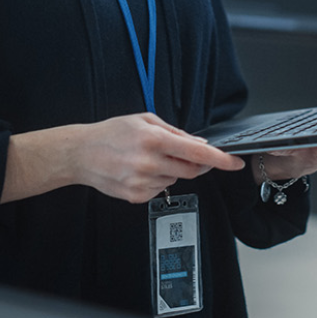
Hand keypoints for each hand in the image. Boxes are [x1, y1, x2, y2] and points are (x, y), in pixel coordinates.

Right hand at [76, 112, 245, 203]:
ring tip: (147, 158)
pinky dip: (158, 180)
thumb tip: (200, 144)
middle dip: (198, 164)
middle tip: (185, 154)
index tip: (235, 163)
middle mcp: (149, 163)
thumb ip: (175, 132)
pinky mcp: (136, 197)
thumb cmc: (111, 133)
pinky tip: (139, 170)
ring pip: (176, 179)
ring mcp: (142, 182)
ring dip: (172, 170)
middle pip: (192, 171)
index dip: (220, 159)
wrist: (81, 154)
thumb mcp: (144, 120)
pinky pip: (161, 189)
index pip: (197, 152)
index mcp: (153, 139)